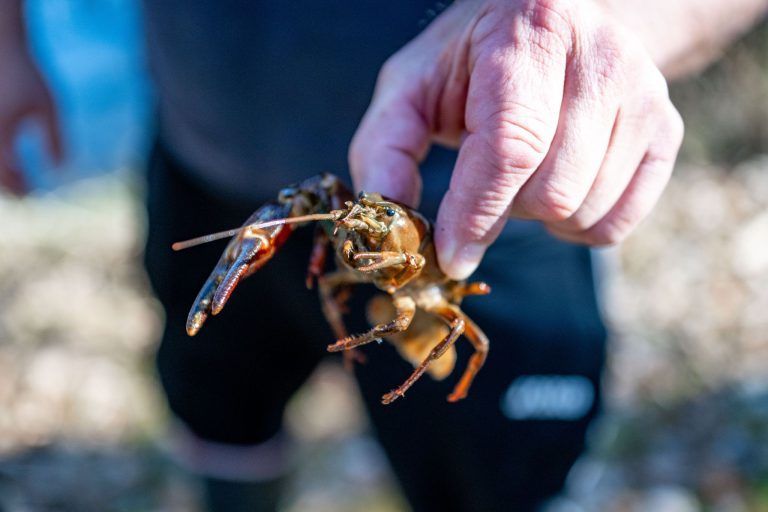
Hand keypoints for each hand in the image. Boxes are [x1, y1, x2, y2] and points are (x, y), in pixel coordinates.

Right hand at [0, 37, 61, 194]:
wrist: (0, 47)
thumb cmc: (26, 76)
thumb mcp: (48, 107)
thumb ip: (55, 138)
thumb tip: (61, 168)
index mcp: (0, 131)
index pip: (5, 172)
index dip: (18, 186)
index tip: (32, 193)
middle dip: (6, 184)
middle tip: (25, 192)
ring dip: (0, 172)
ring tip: (18, 175)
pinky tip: (11, 160)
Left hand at [350, 0, 683, 278]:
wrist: (556, 28)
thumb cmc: (474, 64)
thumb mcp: (413, 86)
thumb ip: (386, 146)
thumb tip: (386, 214)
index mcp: (532, 33)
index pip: (511, 147)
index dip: (476, 213)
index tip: (449, 256)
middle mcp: (602, 57)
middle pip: (552, 191)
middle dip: (503, 213)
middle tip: (485, 186)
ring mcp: (645, 95)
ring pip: (584, 211)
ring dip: (537, 218)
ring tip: (521, 176)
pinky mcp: (667, 131)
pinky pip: (617, 225)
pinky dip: (575, 227)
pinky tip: (557, 187)